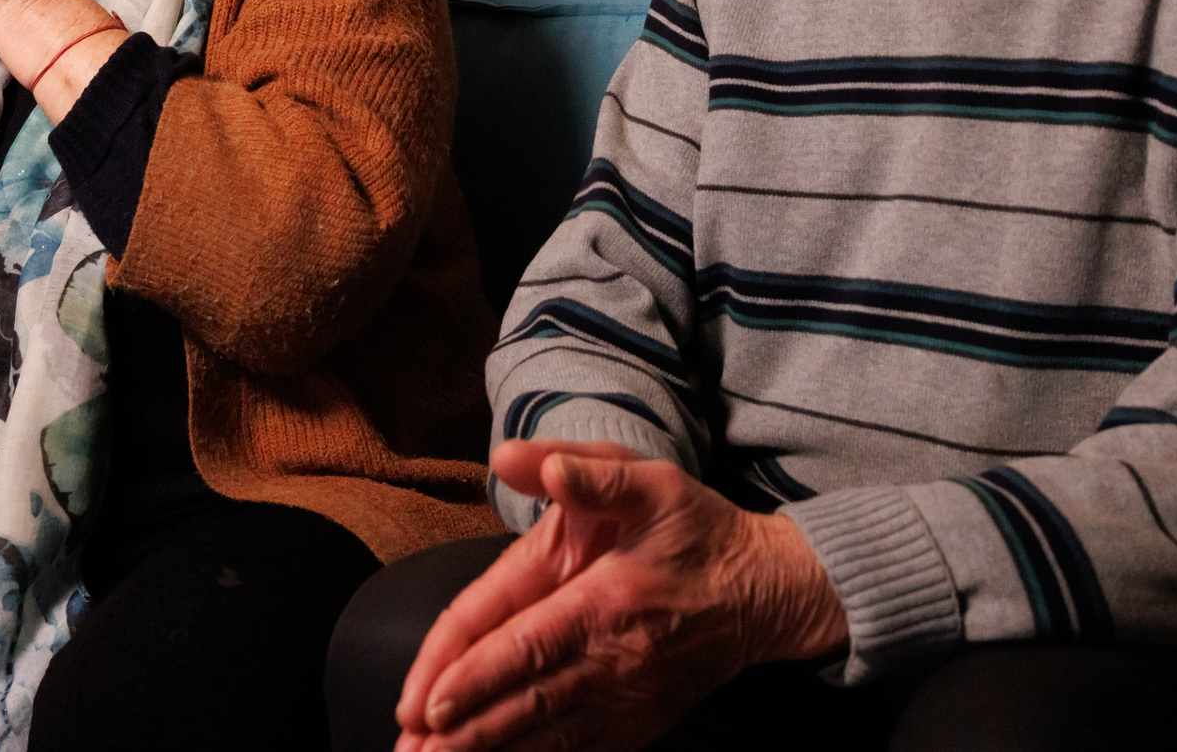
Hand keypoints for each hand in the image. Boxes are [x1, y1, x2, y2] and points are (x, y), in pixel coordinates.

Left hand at [393, 440, 848, 751]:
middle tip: (410, 751)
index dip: (474, 676)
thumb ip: (584, 472)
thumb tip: (514, 454)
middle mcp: (612, 658)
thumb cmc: (700, 531)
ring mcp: (627, 699)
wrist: (767, 592)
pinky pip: (577, 750)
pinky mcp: (638, 722)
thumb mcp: (650, 482)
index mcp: (604, 598)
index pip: (524, 645)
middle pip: (524, 703)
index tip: (427, 702)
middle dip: (463, 731)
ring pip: (546, 736)